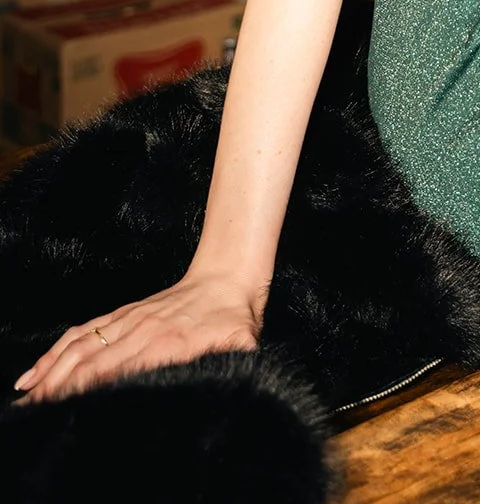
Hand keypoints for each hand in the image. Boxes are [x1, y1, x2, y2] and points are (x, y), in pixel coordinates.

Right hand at [12, 271, 264, 403]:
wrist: (228, 276)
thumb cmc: (235, 315)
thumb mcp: (242, 341)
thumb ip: (236, 359)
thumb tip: (236, 377)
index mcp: (166, 342)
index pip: (120, 370)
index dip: (92, 388)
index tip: (67, 408)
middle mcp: (140, 331)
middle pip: (91, 362)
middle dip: (60, 388)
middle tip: (32, 414)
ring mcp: (128, 320)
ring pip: (81, 347)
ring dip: (51, 371)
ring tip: (26, 396)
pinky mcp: (122, 315)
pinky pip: (84, 332)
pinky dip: (57, 350)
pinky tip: (39, 369)